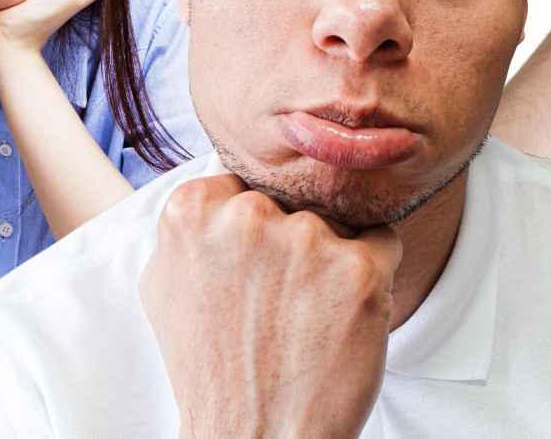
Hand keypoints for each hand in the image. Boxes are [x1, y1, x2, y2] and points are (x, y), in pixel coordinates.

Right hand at [141, 175, 401, 437]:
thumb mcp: (168, 284)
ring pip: (337, 220)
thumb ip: (192, 223)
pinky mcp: (360, 270)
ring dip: (331, 259)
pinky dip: (371, 274)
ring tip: (306, 317)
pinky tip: (341, 317)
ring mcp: (306, 239)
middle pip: (292, 199)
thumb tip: (219, 181)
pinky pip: (382, 241)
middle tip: (278, 303)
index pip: (245, 184)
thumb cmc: (212, 369)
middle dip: (293, 241)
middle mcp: (246, 215)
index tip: (249, 272)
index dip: (256, 230)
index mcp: (192, 209)